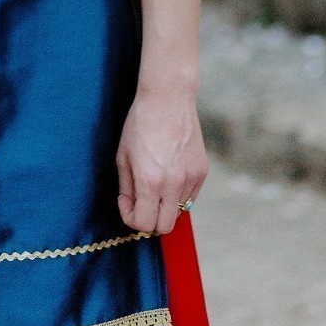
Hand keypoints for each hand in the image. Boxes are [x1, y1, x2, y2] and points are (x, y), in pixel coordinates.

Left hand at [116, 85, 207, 237]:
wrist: (168, 98)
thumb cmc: (141, 123)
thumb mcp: (123, 155)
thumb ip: (127, 187)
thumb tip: (131, 207)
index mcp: (150, 181)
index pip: (144, 224)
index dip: (130, 217)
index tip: (126, 202)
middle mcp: (173, 184)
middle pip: (164, 227)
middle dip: (149, 220)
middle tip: (141, 202)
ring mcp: (191, 179)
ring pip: (179, 211)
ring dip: (165, 205)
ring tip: (156, 181)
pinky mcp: (202, 172)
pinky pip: (190, 196)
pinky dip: (178, 193)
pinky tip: (169, 172)